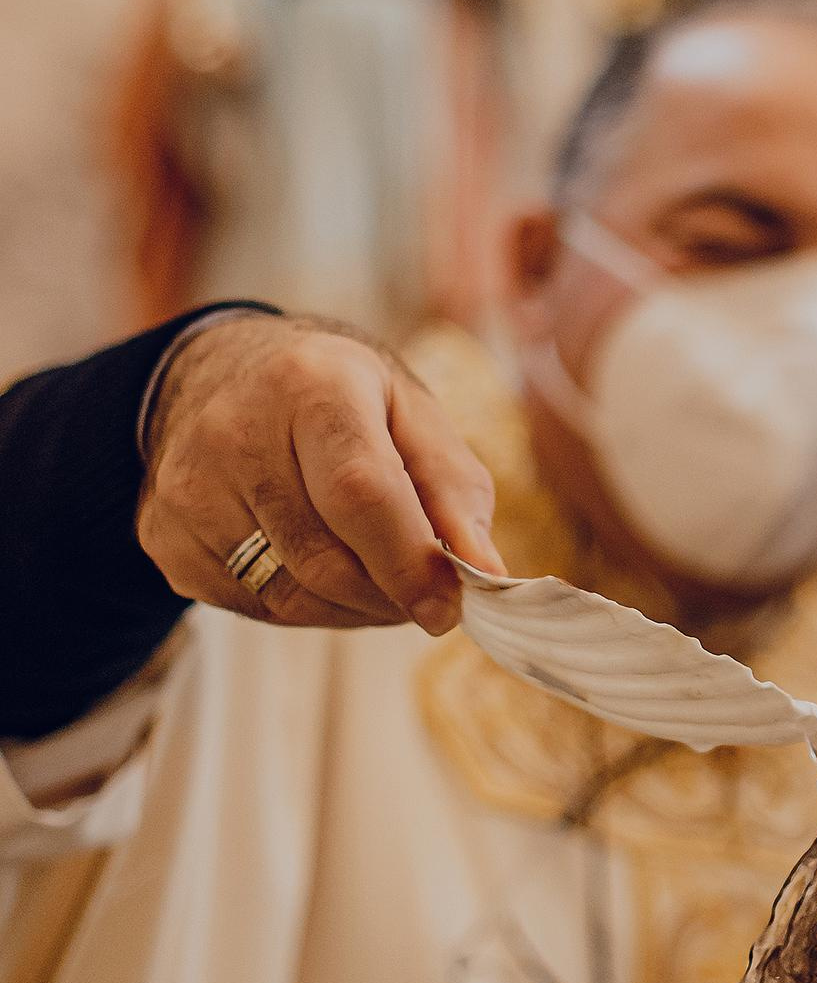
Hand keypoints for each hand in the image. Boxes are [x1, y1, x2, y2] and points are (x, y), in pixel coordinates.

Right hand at [137, 312, 504, 634]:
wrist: (222, 374)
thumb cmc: (338, 396)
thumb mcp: (409, 411)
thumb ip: (456, 490)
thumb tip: (486, 577)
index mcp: (310, 384)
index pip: (360, 491)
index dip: (410, 562)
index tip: (451, 608)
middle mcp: (234, 432)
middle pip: (326, 558)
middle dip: (390, 595)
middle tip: (426, 596)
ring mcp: (187, 488)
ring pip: (290, 595)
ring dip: (355, 608)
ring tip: (379, 576)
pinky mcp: (164, 536)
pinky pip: (254, 607)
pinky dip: (308, 608)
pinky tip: (321, 568)